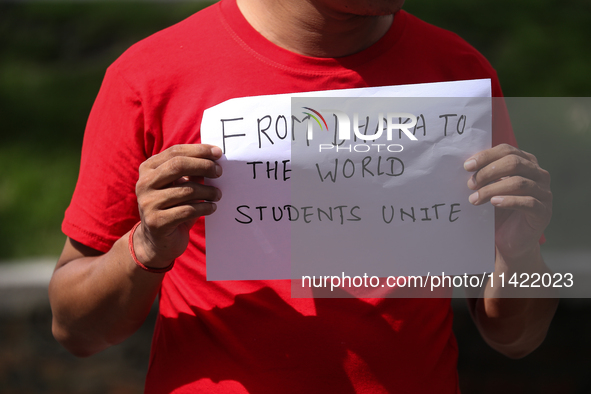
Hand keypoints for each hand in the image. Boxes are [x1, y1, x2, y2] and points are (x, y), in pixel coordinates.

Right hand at [133, 144, 222, 267]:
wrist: (157, 241)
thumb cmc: (172, 207)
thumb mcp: (179, 186)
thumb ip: (191, 171)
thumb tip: (214, 157)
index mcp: (148, 169)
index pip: (175, 152)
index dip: (199, 151)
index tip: (218, 153)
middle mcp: (144, 184)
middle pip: (178, 166)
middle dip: (204, 166)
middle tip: (219, 172)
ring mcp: (148, 203)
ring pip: (186, 190)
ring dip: (208, 191)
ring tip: (218, 194)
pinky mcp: (157, 222)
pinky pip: (188, 210)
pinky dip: (205, 207)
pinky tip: (212, 208)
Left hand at [464, 144, 551, 259]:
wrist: (509, 240)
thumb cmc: (498, 210)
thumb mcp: (490, 188)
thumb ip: (485, 174)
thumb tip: (467, 164)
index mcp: (527, 163)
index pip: (507, 150)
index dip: (486, 156)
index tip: (467, 166)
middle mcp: (540, 175)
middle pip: (514, 163)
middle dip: (488, 172)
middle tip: (470, 184)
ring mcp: (544, 193)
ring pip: (519, 182)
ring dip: (492, 189)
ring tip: (474, 198)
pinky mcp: (543, 212)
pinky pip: (528, 202)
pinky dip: (508, 200)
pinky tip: (493, 203)